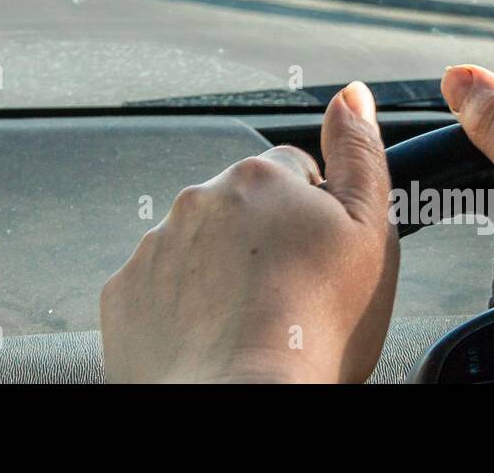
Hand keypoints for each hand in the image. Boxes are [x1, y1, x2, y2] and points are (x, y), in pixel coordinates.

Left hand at [99, 82, 398, 382]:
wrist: (243, 397)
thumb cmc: (314, 329)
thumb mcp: (368, 232)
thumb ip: (360, 154)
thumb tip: (351, 96)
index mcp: (256, 177)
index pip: (292, 172)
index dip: (313, 216)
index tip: (318, 257)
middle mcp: (196, 200)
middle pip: (240, 208)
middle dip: (261, 241)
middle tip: (288, 296)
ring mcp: (155, 247)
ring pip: (197, 247)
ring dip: (219, 273)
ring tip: (249, 324)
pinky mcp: (124, 294)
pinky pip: (157, 288)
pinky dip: (179, 307)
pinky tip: (210, 337)